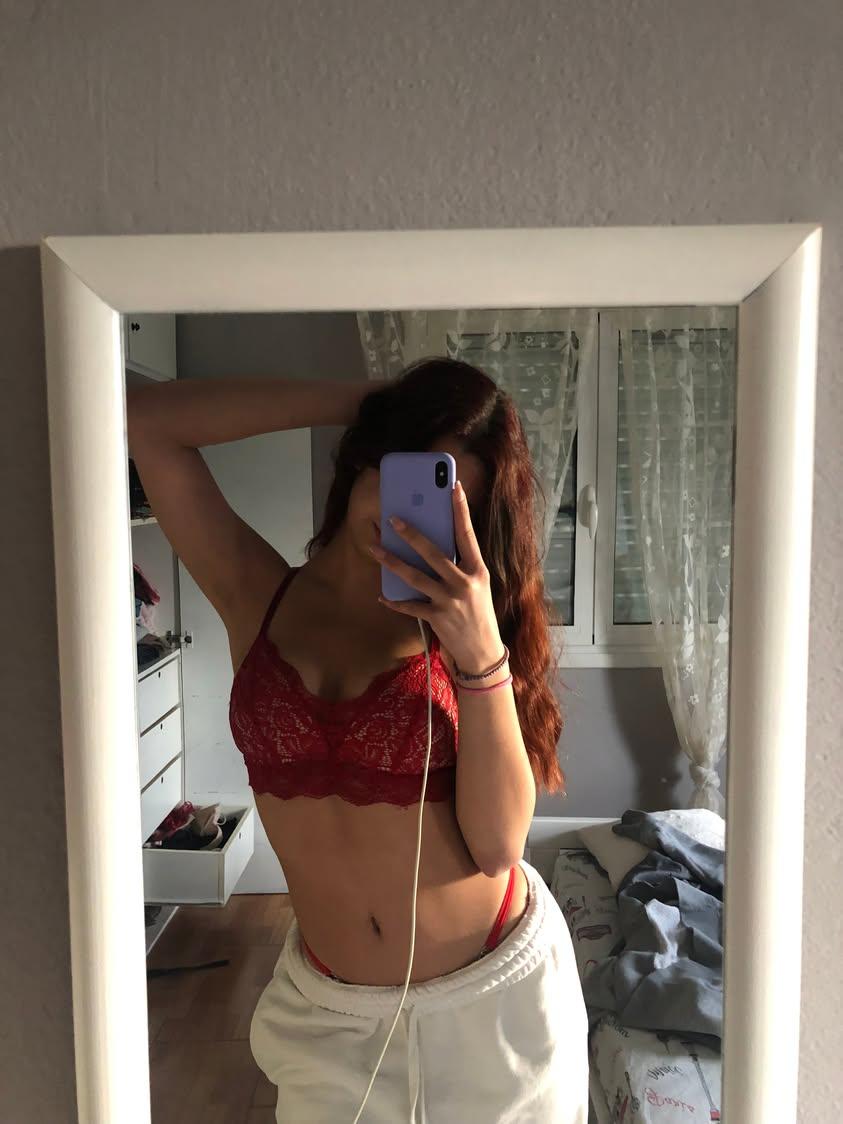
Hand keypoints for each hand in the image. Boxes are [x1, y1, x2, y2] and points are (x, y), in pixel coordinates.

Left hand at [370, 481, 504, 673]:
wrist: (483, 652)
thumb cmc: (479, 614)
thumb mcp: (478, 586)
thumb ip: (460, 567)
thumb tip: (434, 545)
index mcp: (477, 570)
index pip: (467, 534)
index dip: (460, 510)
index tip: (454, 488)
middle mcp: (464, 583)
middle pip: (433, 553)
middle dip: (412, 535)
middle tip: (394, 520)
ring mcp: (449, 601)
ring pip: (415, 577)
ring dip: (392, 562)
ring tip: (376, 549)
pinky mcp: (437, 618)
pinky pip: (410, 606)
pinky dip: (394, 601)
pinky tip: (382, 595)